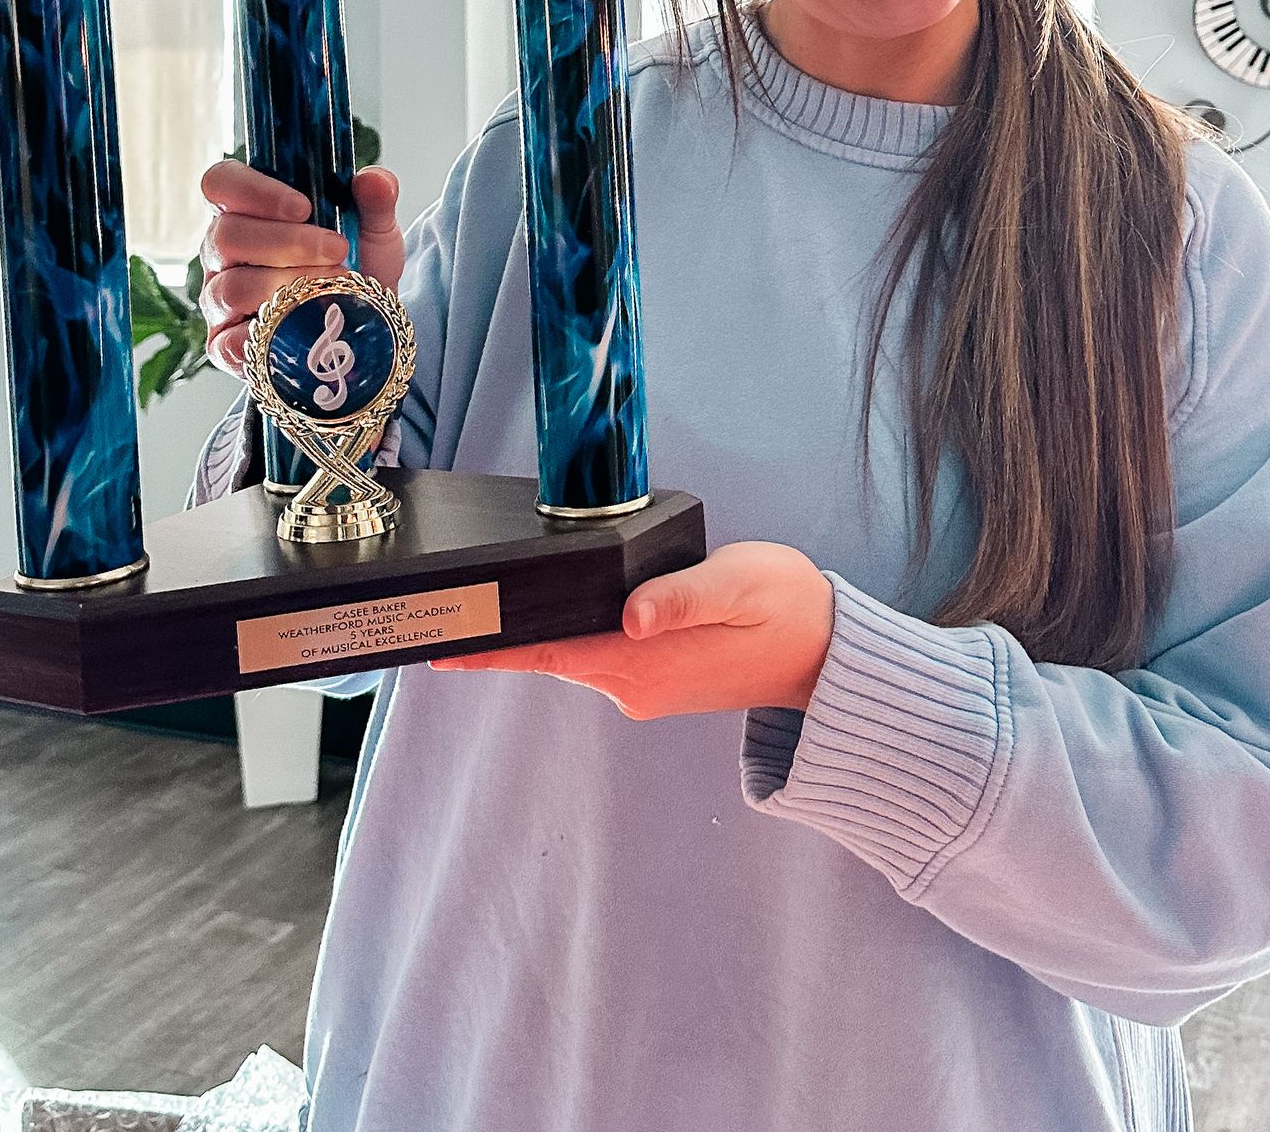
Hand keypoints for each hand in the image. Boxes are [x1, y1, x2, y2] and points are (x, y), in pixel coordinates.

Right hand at [198, 158, 402, 379]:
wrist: (366, 327)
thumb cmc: (356, 268)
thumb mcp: (374, 231)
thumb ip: (376, 198)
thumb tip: (374, 180)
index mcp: (247, 211)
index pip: (221, 183)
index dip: (254, 190)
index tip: (303, 206)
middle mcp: (223, 253)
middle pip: (226, 235)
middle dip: (288, 242)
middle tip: (338, 249)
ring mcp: (220, 300)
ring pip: (233, 287)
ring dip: (289, 285)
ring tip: (334, 286)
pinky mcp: (224, 346)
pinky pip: (230, 342)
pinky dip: (273, 334)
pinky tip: (307, 325)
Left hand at [431, 542, 833, 718]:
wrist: (828, 652)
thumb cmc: (785, 604)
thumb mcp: (738, 582)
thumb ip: (682, 596)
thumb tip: (630, 617)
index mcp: (644, 659)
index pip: (548, 654)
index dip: (493, 650)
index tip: (441, 649)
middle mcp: (634, 685)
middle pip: (553, 654)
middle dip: (508, 633)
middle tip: (456, 605)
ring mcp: (646, 688)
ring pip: (577, 654)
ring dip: (545, 631)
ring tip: (504, 600)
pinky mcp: (660, 680)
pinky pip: (602, 656)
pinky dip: (579, 633)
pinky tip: (574, 606)